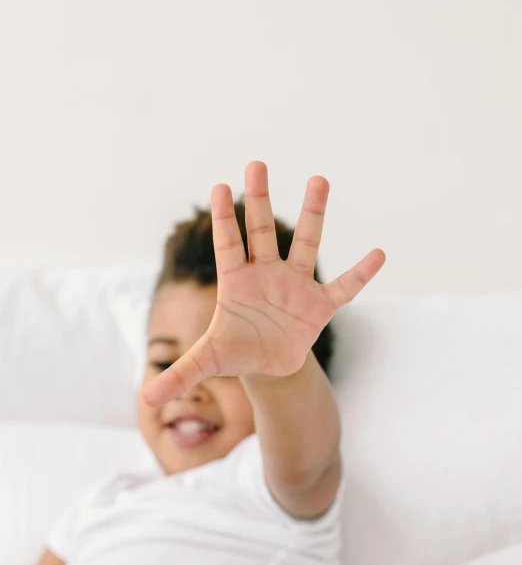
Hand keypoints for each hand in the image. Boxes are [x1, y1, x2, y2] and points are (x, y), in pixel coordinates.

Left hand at [142, 161, 384, 405]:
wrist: (269, 364)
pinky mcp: (319, 305)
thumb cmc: (236, 350)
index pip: (227, 245)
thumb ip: (181, 373)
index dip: (223, 219)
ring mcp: (294, 285)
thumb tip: (146, 399)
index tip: (219, 187)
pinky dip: (360, 274)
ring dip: (312, 215)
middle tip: (256, 164)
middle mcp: (265, 275)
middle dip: (259, 200)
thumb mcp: (209, 360)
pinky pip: (343, 287)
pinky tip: (378, 253)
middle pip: (261, 231)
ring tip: (318, 180)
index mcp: (236, 282)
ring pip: (304, 245)